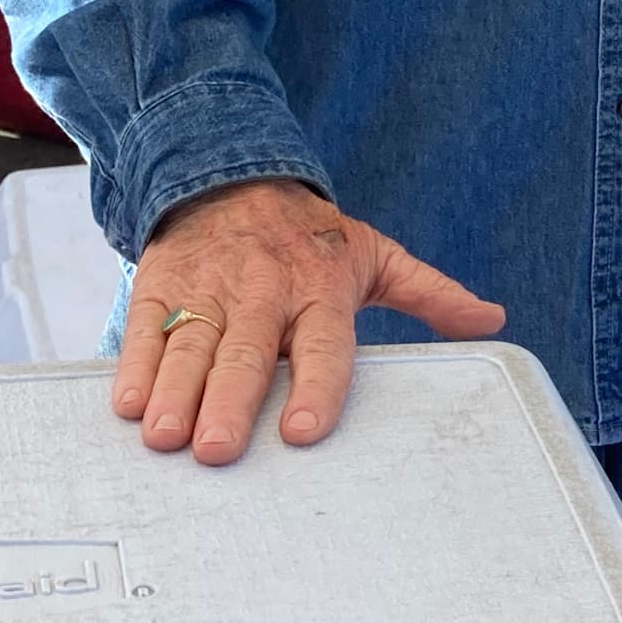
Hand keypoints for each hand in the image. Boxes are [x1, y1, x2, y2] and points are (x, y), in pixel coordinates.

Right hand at [114, 177, 503, 462]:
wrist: (230, 173)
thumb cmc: (311, 237)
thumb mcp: (374, 254)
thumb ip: (430, 292)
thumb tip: (492, 320)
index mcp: (321, 288)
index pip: (323, 344)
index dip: (314, 386)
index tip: (300, 430)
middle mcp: (264, 289)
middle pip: (247, 351)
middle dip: (230, 400)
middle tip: (217, 449)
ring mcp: (209, 287)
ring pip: (192, 343)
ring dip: (176, 392)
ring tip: (165, 438)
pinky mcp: (163, 283)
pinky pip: (146, 328)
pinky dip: (135, 366)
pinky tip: (128, 405)